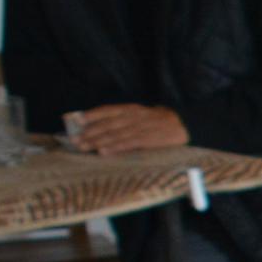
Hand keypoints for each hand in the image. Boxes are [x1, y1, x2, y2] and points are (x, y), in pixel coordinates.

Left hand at [72, 103, 188, 154]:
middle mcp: (135, 116)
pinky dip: (115, 147)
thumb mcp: (143, 117)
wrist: (186, 126)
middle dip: (90, 132)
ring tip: (84, 147)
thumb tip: (101, 127)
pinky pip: (129, 143)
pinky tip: (103, 151)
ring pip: (115, 134)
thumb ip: (125, 120)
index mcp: (133, 109)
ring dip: (98, 141)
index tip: (76, 121)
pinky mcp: (150, 139)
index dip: (92, 115)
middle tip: (74, 140)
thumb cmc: (160, 124)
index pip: (108, 110)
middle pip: (108, 124)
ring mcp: (142, 127)